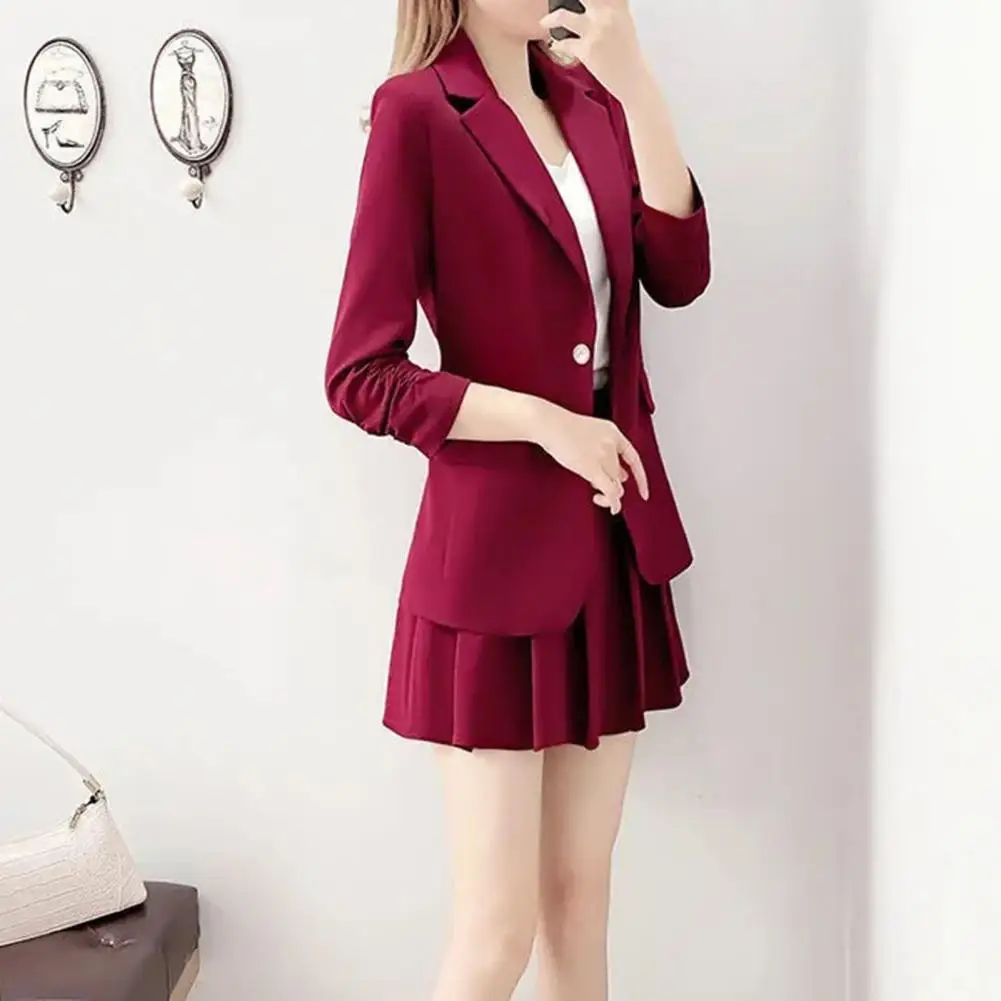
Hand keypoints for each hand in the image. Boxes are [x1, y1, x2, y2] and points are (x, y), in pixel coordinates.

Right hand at [534, 401, 648, 512]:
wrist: (549, 424)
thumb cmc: (561, 428)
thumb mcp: (590, 434)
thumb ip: (605, 451)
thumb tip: (620, 476)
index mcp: (612, 432)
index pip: (633, 458)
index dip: (639, 477)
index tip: (644, 491)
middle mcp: (611, 443)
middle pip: (619, 474)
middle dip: (611, 483)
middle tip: (598, 488)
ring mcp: (603, 455)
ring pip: (615, 483)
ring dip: (609, 494)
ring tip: (599, 498)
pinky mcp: (592, 467)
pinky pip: (610, 490)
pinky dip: (613, 502)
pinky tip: (613, 509)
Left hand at [540, 0, 651, 104]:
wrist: (633, 80)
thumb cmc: (627, 52)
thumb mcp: (624, 21)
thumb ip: (611, 5)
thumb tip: (594, 2)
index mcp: (618, 4)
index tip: (576, 0)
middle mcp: (607, 14)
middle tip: (554, 0)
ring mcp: (596, 32)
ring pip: (563, 16)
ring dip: (550, 19)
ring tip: (544, 22)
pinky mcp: (587, 51)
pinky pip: (563, 43)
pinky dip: (557, 44)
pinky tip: (556, 45)